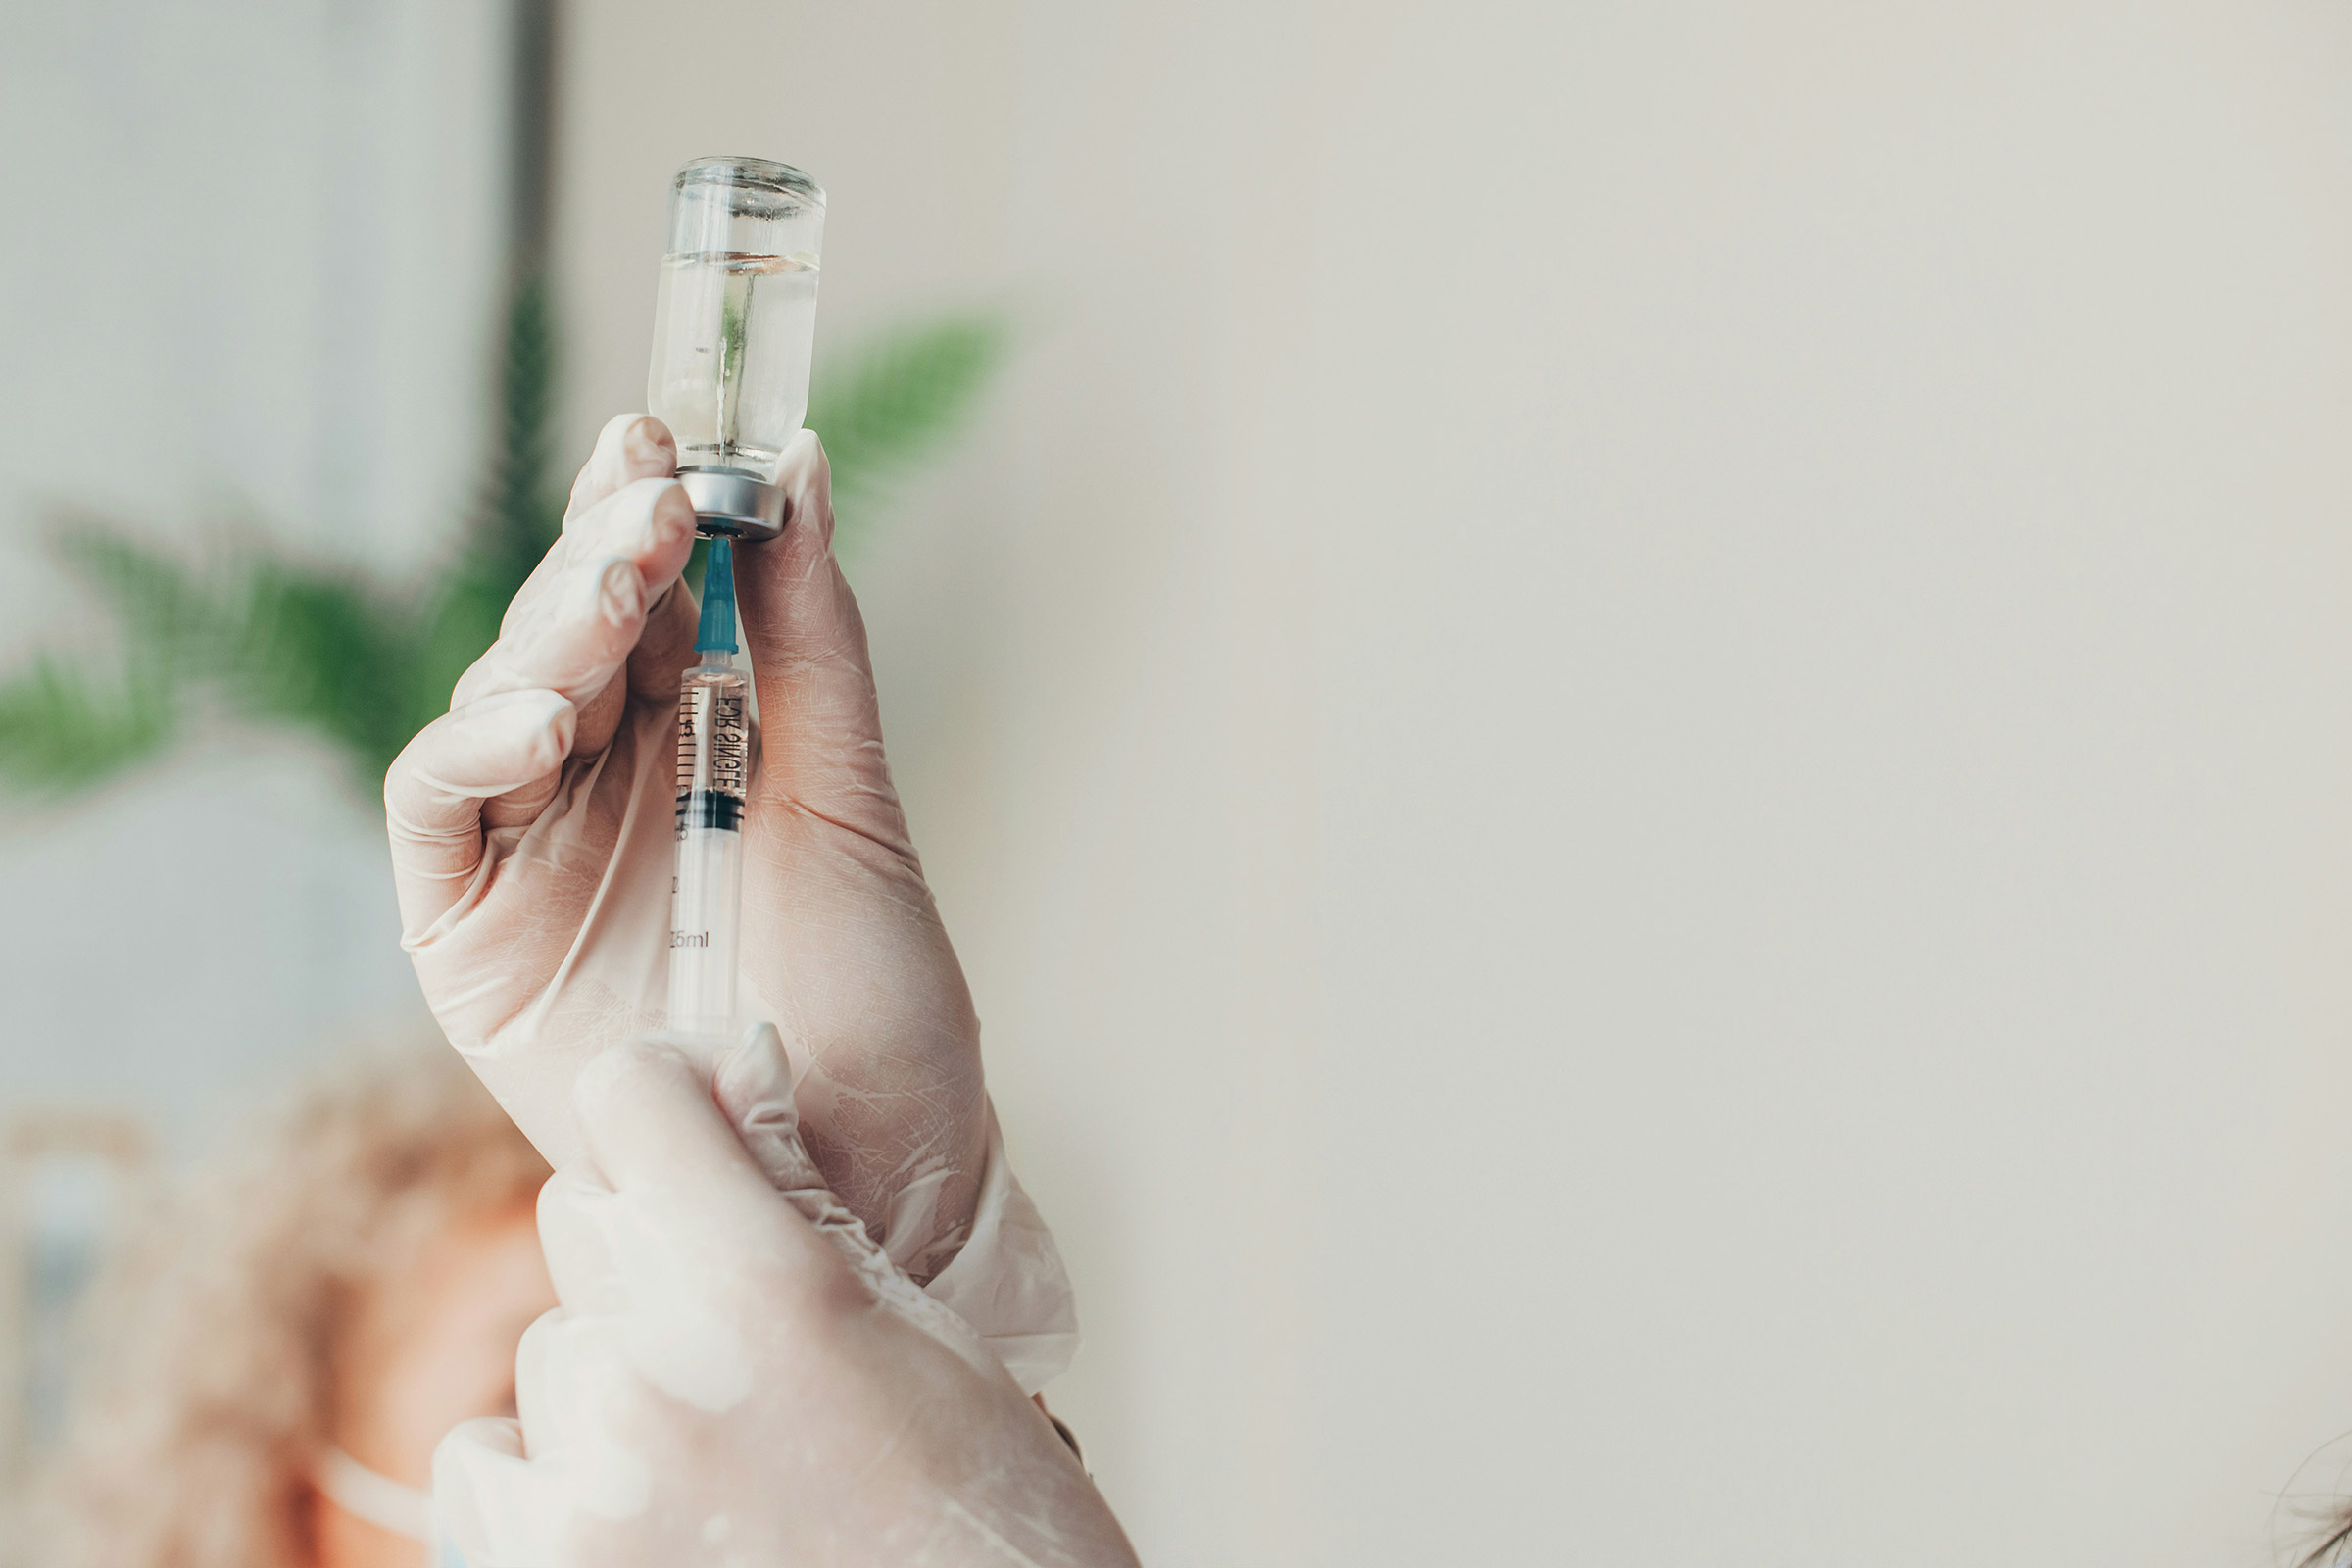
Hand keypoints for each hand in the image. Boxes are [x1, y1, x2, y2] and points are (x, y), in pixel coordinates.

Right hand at [385, 416, 987, 1281]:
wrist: (861, 1165)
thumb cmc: (876, 997)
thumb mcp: (853, 799)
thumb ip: (814, 642)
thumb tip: (805, 465)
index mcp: (697, 741)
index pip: (645, 598)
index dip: (642, 508)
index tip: (666, 431)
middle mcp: (603, 784)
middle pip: (565, 631)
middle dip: (599, 551)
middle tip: (648, 491)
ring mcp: (531, 853)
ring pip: (498, 698)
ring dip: (547, 629)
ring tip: (616, 584)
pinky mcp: (469, 933)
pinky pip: (438, 809)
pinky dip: (474, 747)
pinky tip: (542, 716)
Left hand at [432, 1031, 1136, 1567]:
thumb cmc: (978, 1506)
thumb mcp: (918, 1326)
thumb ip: (799, 1194)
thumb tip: (731, 1060)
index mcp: (767, 1285)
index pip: (631, 1096)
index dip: (672, 1100)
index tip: (702, 1134)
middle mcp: (657, 1372)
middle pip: (579, 1216)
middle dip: (654, 1247)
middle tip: (748, 1336)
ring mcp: (589, 1485)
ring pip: (551, 1345)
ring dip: (616, 1375)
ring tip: (726, 1448)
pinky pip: (482, 1459)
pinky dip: (542, 1473)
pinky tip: (643, 1499)